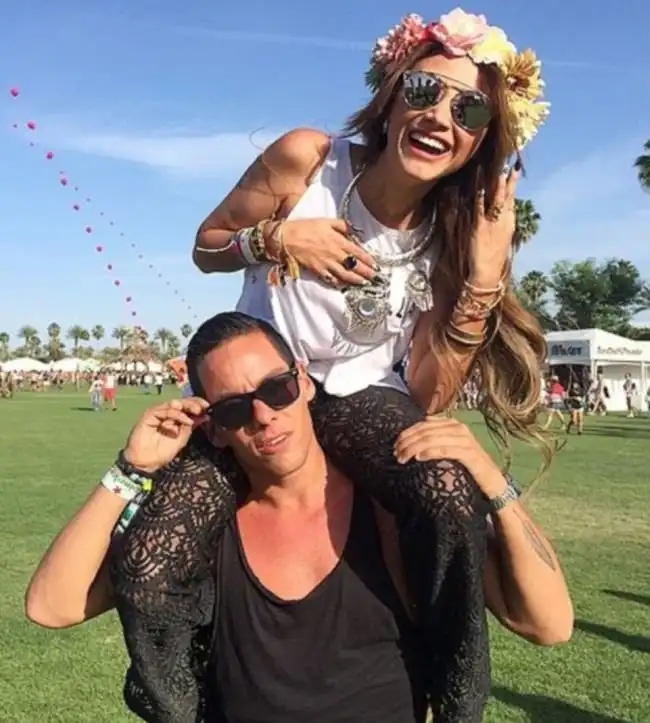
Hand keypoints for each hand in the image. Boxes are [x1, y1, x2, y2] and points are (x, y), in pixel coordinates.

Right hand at [123, 397, 209, 473]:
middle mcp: (165, 413)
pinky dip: (177, 414)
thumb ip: (190, 427)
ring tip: (197, 411)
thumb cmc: (161, 452)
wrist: (145, 463)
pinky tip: (186, 420)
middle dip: (194, 403)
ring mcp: (157, 413)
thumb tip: (205, 416)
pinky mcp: (149, 415)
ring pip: (174, 404)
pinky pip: (165, 411)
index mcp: (174, 418)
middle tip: (203, 407)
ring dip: (187, 406)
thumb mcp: (181, 438)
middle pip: (181, 402)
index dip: (197, 404)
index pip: (186, 407)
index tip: (208, 407)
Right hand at [267, 218, 376, 285]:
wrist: (287, 238)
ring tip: (363, 283)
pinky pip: (331, 279)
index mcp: (338, 241)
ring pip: (345, 274)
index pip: (358, 252)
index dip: (368, 259)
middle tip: (374, 278)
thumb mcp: (326, 221)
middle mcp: (334, 254)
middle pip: (354, 265)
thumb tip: (353, 230)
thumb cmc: (306, 227)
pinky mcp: (318, 270)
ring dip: (355, 280)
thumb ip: (342, 225)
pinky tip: (344, 285)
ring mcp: (326, 263)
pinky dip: (338, 283)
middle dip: (366, 272)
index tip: (375, 265)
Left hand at [393, 416, 507, 498]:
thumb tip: (412, 437)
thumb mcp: (450, 447)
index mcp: (452, 423)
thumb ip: (435, 439)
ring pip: (432, 439)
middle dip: (407, 441)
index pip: (423, 424)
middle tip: (396, 453)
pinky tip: (418, 458)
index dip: (407, 433)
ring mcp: (465, 440)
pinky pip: (445, 450)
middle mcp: (458, 428)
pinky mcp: (469, 453)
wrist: (492, 480)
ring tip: (403, 457)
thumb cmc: (468, 465)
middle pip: (425, 431)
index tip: (396, 445)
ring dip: (414, 448)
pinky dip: (430, 452)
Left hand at [469, 165, 520, 287]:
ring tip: (499, 171)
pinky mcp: (480, 228)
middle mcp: (503, 221)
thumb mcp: (503, 237)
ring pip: (497, 201)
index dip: (514, 184)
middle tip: (511, 165)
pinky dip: (481, 199)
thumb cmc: (494, 256)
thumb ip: (503, 222)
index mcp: (509, 222)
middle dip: (509, 180)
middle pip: (508, 197)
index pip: (513, 199)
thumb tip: (503, 210)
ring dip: (498, 186)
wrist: (488, 271)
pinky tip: (481, 189)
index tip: (515, 170)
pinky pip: (480, 210)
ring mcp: (492, 223)